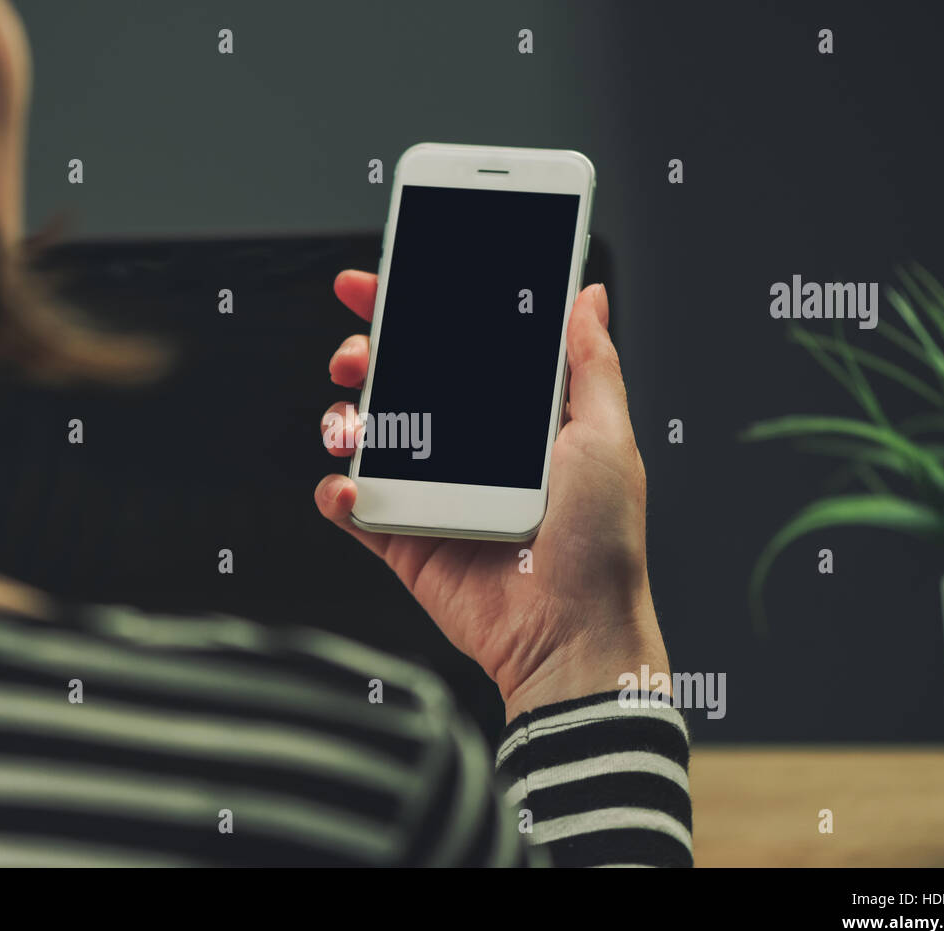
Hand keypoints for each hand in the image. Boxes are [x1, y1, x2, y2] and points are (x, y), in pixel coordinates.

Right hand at [316, 271, 667, 721]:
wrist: (570, 636)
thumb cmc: (602, 544)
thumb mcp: (606, 437)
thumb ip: (590, 364)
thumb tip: (587, 296)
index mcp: (514, 421)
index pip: (459, 348)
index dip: (418, 310)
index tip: (381, 281)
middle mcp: (470, 451)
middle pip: (401, 382)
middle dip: (368, 353)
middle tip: (358, 349)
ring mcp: (433, 495)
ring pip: (369, 436)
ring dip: (345, 416)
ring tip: (351, 420)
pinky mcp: (405, 542)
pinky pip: (353, 508)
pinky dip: (338, 491)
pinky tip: (352, 484)